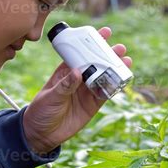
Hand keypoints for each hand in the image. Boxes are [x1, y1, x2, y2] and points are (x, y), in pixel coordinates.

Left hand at [22, 27, 132, 153]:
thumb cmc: (41, 110)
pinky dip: (115, 87)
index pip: (81, 52)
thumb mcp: (51, 95)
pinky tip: (123, 80)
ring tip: (126, 61)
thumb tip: (77, 72)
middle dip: (109, 54)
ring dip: (116, 68)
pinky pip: (106, 94)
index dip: (93, 42)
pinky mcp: (93, 105)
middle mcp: (79, 78)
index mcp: (67, 70)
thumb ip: (65, 85)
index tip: (104, 33)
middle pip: (97, 63)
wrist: (42, 134)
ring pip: (105, 77)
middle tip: (120, 48)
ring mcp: (87, 91)